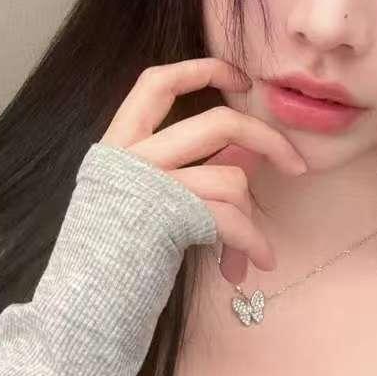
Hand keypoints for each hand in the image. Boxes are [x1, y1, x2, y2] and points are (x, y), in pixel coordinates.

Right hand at [100, 57, 307, 286]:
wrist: (80, 305)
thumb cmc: (113, 259)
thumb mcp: (141, 203)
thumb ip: (185, 174)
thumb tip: (245, 159)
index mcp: (118, 146)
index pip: (157, 83)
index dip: (200, 70)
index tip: (239, 78)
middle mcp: (132, 157)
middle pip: (219, 121)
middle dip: (268, 139)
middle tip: (296, 164)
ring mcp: (150, 186)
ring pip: (232, 177)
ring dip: (251, 219)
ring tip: (254, 252)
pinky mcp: (169, 218)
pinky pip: (231, 219)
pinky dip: (253, 242)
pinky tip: (260, 260)